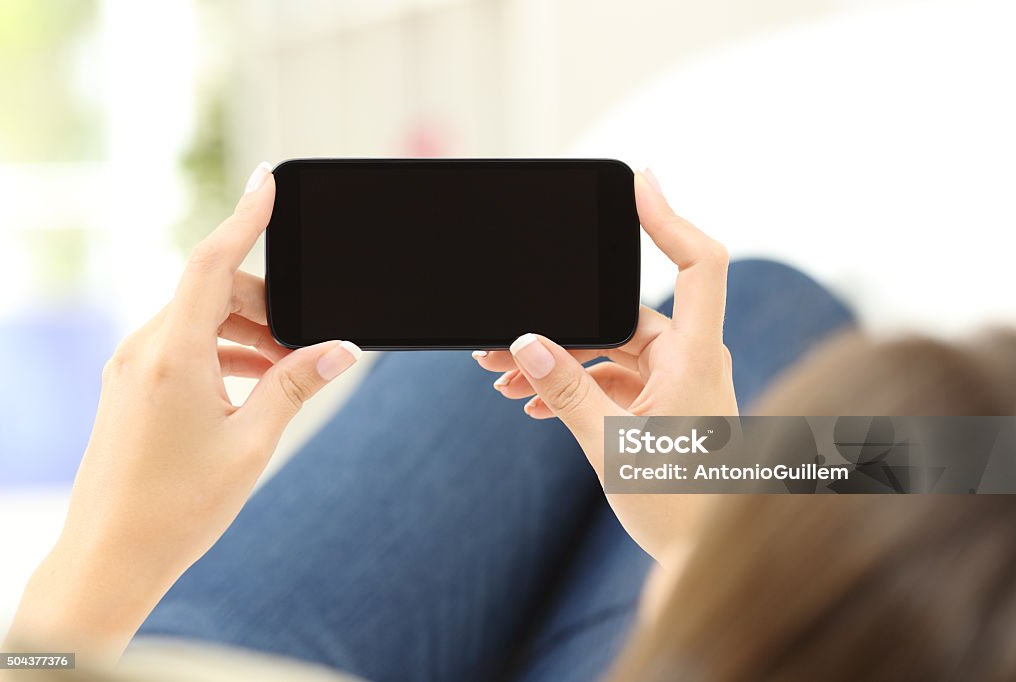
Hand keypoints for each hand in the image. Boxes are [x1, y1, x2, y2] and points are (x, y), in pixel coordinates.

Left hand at [6, 163, 361, 661]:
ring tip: (284, 375)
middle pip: (212, 292)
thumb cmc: (177, 507)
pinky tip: (250, 387)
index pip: (211, 263)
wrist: (109, 558)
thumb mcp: (252, 442)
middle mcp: (143, 351)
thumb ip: (295, 385)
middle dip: (265, 306)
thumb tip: (339, 350)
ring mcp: (131, 369)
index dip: (244, 218)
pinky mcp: (129, 389)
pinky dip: (220, 353)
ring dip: (245, 334)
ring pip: (198, 321)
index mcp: (172, 355)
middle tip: (306, 347)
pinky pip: (181, 347)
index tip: (266, 182)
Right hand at [474, 169, 736, 562]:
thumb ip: (565, 391)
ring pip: (610, 348)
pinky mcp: (663, 401)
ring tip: (504, 380)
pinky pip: (614, 375)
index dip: (670, 217)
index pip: (699, 264)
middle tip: (501, 342)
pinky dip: (575, 383)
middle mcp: (692, 359)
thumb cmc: (676, 507)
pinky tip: (531, 401)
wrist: (701, 558)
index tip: (637, 182)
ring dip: (559, 360)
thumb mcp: (609, 447)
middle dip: (560, 326)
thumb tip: (524, 341)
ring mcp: (678, 380)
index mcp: (696, 358)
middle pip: (623, 314)